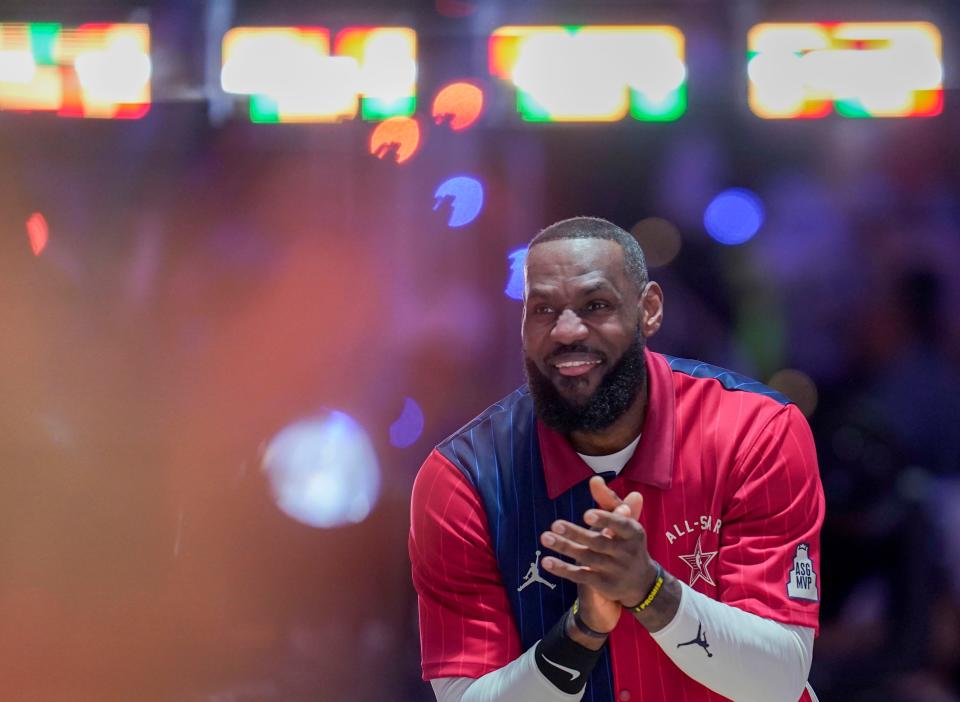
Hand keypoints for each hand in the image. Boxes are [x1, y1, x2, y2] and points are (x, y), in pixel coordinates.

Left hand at [540, 476, 655, 611]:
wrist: (641, 582)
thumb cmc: (626, 542)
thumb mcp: (624, 522)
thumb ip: (608, 500)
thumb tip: (594, 479)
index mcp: (634, 532)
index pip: (621, 525)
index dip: (605, 519)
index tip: (586, 514)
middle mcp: (627, 552)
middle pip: (599, 542)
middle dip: (576, 533)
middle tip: (555, 524)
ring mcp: (615, 570)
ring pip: (587, 557)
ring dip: (565, 547)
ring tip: (545, 537)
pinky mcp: (604, 585)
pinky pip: (581, 576)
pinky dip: (563, 569)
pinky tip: (547, 561)